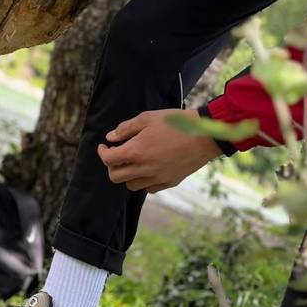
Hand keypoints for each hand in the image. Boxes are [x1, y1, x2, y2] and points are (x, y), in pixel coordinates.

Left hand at [97, 108, 219, 193]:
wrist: (204, 135)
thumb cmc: (175, 122)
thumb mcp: (147, 118)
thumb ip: (126, 128)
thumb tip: (110, 137)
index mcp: (137, 151)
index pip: (108, 160)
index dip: (102, 152)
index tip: (105, 146)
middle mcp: (145, 168)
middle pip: (115, 177)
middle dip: (112, 166)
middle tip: (117, 155)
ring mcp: (158, 177)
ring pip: (131, 185)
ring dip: (127, 174)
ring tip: (133, 161)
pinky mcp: (170, 182)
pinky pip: (149, 188)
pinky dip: (143, 181)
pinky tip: (148, 168)